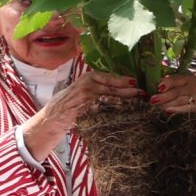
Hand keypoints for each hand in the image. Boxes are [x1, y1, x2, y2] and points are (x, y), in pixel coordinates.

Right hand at [21, 69, 138, 158]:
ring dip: (126, 101)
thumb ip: (97, 87)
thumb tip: (122, 86)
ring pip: (111, 98)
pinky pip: (104, 110)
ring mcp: (85, 98)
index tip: (136, 83)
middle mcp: (86, 85)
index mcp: (87, 78)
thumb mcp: (81, 90)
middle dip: (129, 91)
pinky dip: (116, 112)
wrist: (52, 118)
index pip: (109, 77)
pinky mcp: (85, 110)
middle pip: (113, 87)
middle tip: (143, 93)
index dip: (124, 80)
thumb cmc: (68, 104)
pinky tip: (125, 114)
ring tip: (139, 103)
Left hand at [149, 74, 195, 114]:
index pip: (175, 79)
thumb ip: (168, 83)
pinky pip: (187, 108)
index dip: (166, 83)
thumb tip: (151, 88)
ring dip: (167, 104)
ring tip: (157, 106)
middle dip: (163, 97)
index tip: (157, 88)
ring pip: (180, 100)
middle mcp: (194, 86)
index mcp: (187, 77)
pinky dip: (177, 109)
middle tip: (152, 100)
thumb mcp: (180, 82)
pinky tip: (168, 111)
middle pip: (177, 92)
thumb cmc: (186, 88)